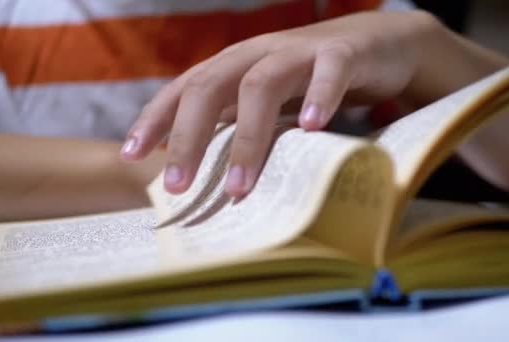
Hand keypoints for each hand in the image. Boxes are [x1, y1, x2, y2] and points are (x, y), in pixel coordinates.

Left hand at [121, 10, 433, 196]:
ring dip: (247, 137)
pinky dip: (318, 96)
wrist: (377, 45)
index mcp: (236, 66)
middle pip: (210, 86)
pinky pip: (329, 70)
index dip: (155, 119)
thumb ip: (240, 125)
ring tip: (239, 186)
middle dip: (189, 138)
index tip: (131, 157)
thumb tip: (205, 170)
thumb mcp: (269, 103)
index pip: (184, 89)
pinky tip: (310, 126)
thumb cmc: (312, 81)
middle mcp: (258, 53)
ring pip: (261, 84)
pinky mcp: (343, 53)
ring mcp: (300, 51)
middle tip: (178, 187)